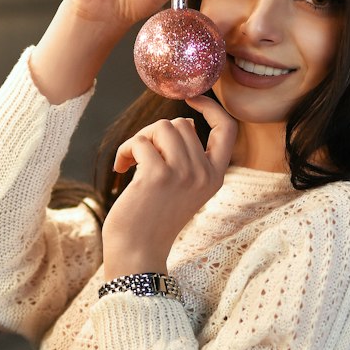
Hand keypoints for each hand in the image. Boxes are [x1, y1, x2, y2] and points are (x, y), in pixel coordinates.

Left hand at [101, 95, 237, 278]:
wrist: (139, 252)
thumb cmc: (154, 219)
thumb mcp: (184, 189)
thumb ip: (190, 159)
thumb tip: (185, 123)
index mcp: (215, 177)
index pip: (228, 128)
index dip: (211, 108)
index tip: (192, 98)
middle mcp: (204, 174)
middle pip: (181, 125)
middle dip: (156, 135)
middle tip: (141, 156)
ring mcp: (183, 174)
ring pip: (161, 128)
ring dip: (140, 140)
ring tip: (131, 162)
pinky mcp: (158, 175)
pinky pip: (140, 141)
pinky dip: (125, 151)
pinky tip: (121, 169)